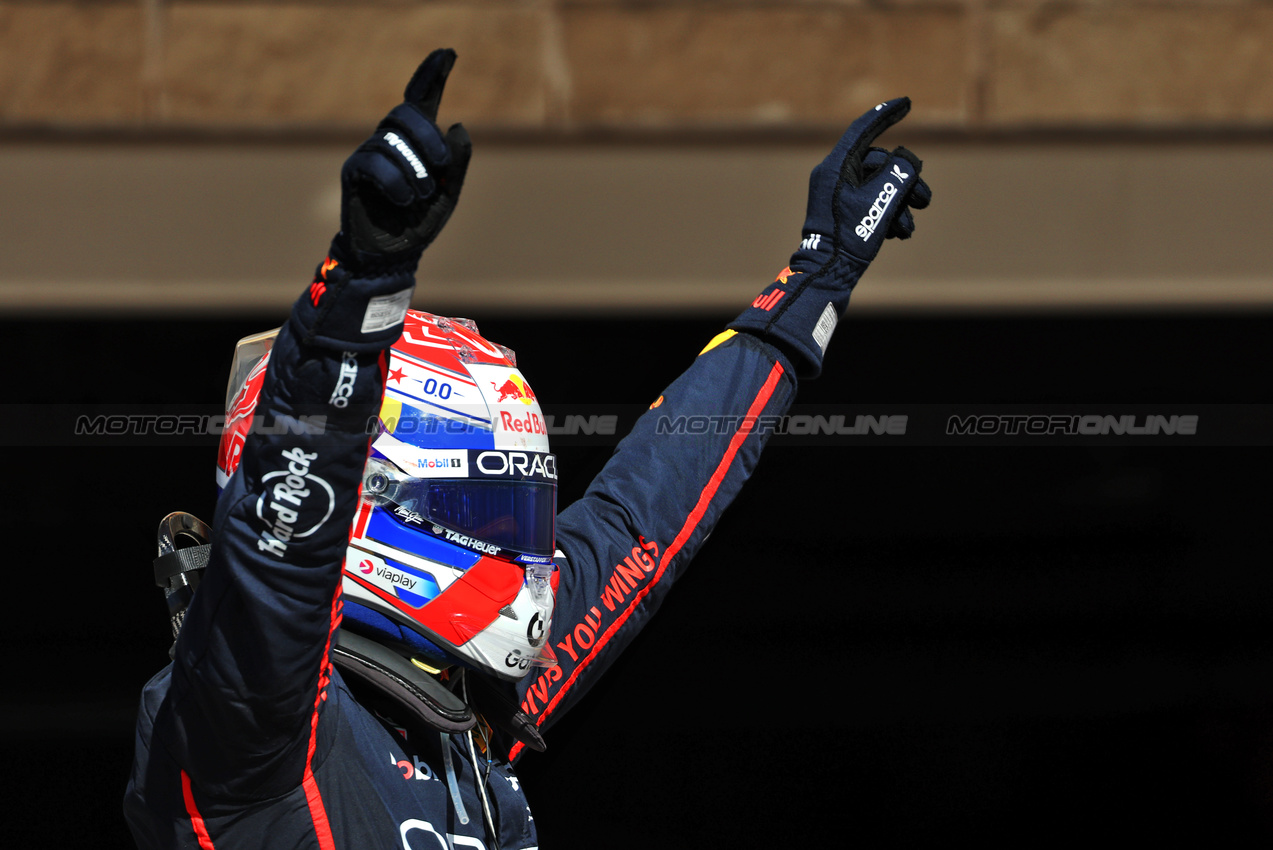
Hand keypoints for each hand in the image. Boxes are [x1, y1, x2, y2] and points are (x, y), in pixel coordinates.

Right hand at [339, 49, 471, 266]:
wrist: (394, 256)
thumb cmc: (420, 224)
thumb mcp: (450, 193)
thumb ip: (457, 162)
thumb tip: (455, 125)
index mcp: (416, 143)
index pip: (422, 100)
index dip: (433, 75)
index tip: (448, 53)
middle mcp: (391, 141)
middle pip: (406, 114)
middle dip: (428, 138)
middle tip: (442, 167)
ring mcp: (369, 153)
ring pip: (392, 141)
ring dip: (416, 171)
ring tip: (422, 196)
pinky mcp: (353, 171)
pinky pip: (375, 162)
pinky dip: (396, 183)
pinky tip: (404, 201)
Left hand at [727, 98, 930, 377]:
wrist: (828, 277)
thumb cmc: (849, 239)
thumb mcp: (881, 201)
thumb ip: (900, 173)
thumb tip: (907, 162)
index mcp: (835, 167)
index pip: (863, 129)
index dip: (886, 114)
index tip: (907, 102)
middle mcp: (834, 178)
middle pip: (880, 164)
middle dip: (907, 181)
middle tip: (926, 200)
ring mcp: (838, 198)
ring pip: (881, 187)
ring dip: (901, 204)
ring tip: (908, 227)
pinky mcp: (844, 216)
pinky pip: (873, 204)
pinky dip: (889, 215)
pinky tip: (898, 234)